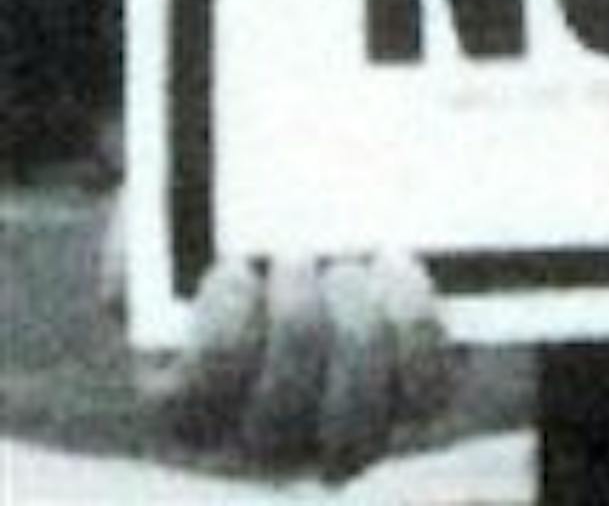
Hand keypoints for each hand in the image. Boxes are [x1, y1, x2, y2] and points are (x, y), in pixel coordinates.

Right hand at [125, 231, 453, 483]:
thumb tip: (143, 218)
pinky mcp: (404, 404)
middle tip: (299, 254)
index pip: (192, 404)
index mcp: (188, 397)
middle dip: (294, 333)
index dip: (218, 345)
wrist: (320, 233)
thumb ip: (148, 221)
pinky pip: (421, 396)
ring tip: (355, 263)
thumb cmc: (230, 231)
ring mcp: (334, 430)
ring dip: (358, 343)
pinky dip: (416, 334)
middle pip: (277, 423)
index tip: (234, 268)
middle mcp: (259, 436)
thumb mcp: (174, 221)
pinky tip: (400, 268)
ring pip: (352, 431)